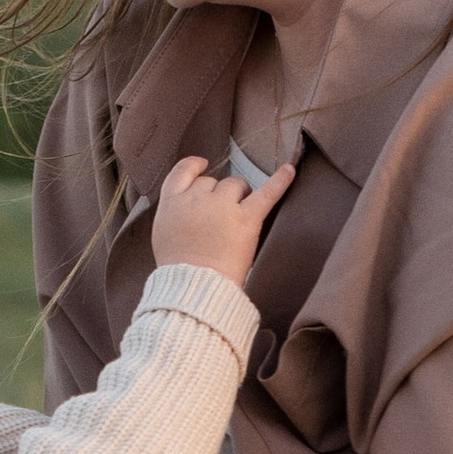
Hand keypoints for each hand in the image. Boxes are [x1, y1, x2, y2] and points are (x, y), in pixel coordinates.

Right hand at [152, 150, 292, 283]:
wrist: (191, 288)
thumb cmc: (176, 270)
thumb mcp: (163, 235)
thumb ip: (174, 215)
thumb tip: (186, 209)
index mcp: (171, 203)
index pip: (183, 172)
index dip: (194, 167)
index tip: (202, 165)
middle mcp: (197, 199)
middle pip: (212, 182)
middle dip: (219, 193)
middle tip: (223, 216)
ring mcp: (222, 207)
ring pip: (235, 184)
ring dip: (240, 193)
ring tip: (241, 214)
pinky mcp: (246, 219)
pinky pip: (267, 193)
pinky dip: (280, 181)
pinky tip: (289, 170)